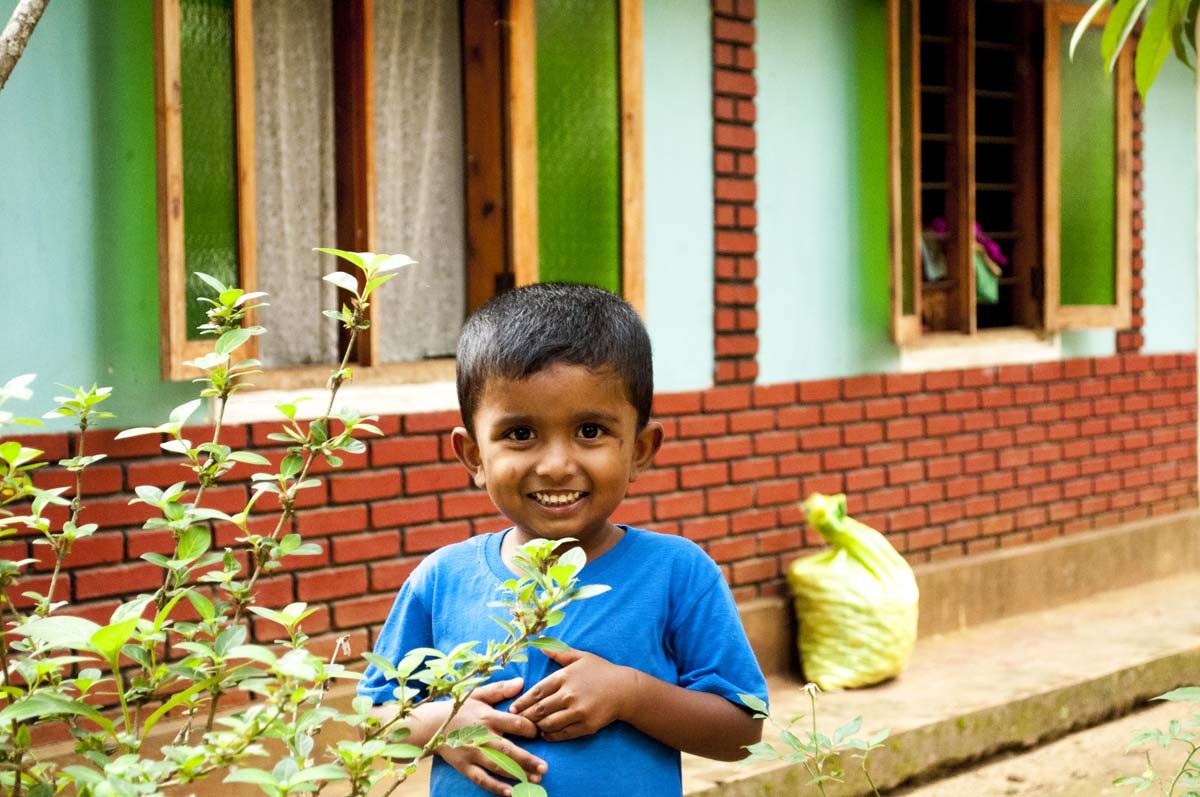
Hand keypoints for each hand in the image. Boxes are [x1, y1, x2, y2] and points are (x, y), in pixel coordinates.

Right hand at [437, 677, 546, 795]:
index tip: (540, 732)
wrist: (431, 725)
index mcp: (488, 717)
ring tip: (535, 779)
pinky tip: (510, 793)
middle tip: (545, 767)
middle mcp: (482, 736)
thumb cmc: (460, 709)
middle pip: (508, 749)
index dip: (530, 728)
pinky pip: (481, 779)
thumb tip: (521, 682)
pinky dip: (495, 786)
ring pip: (497, 766)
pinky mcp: (465, 766)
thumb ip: (500, 689)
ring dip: (517, 774)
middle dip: (527, 759)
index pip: (514, 722)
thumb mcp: (479, 695)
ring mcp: (473, 753)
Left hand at [509, 647, 639, 741]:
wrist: (625, 689)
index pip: (537, 691)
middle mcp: (569, 694)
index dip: (522, 701)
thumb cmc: (601, 671)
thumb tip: (540, 644)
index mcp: (565, 677)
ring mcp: (578, 711)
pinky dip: (551, 735)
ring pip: (549, 723)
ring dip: (537, 727)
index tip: (513, 707)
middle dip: (526, 716)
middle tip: (516, 721)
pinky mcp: (586, 725)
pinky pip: (563, 733)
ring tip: (530, 728)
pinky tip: (546, 734)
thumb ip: (559, 653)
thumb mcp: (581, 657)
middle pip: (540, 709)